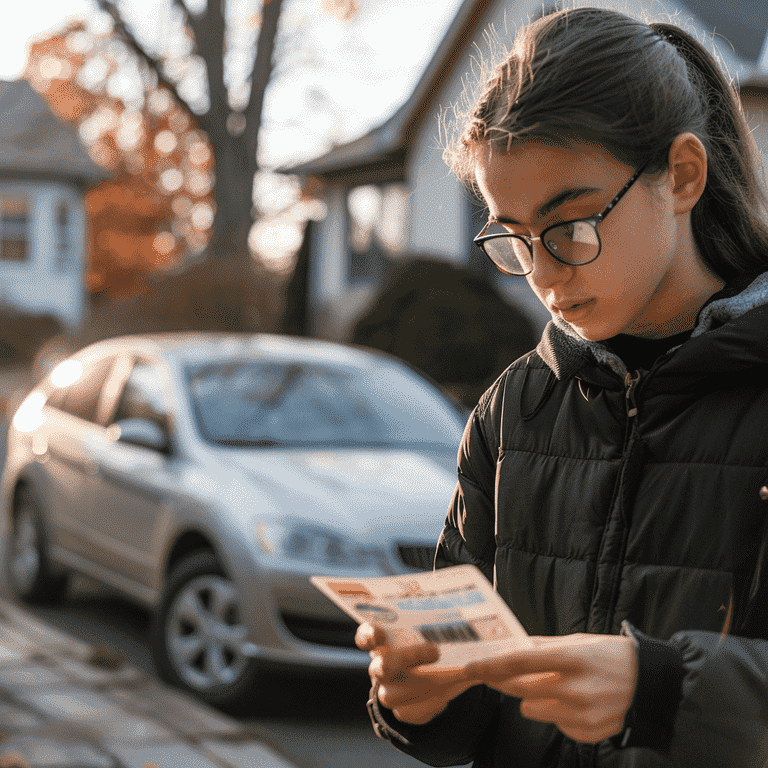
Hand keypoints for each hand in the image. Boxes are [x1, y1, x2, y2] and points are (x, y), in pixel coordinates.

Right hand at [355, 622, 475, 723]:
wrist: (450, 668)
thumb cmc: (436, 636)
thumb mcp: (435, 620)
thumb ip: (432, 613)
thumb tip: (445, 609)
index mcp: (383, 640)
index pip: (365, 637)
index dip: (368, 635)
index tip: (380, 633)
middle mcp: (381, 666)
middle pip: (379, 668)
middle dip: (404, 660)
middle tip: (434, 651)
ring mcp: (389, 690)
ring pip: (390, 695)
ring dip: (418, 685)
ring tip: (446, 674)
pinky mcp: (403, 709)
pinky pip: (408, 712)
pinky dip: (429, 703)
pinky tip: (446, 691)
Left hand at [464, 633, 637, 743]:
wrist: (652, 686)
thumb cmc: (613, 656)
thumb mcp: (580, 642)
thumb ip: (544, 646)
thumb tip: (512, 645)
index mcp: (572, 659)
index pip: (520, 662)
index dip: (492, 665)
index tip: (472, 667)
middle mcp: (575, 689)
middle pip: (519, 689)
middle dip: (504, 682)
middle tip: (497, 675)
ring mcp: (582, 715)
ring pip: (531, 710)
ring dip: (533, 699)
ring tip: (554, 688)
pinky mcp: (588, 734)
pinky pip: (554, 725)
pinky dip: (557, 714)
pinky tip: (576, 703)